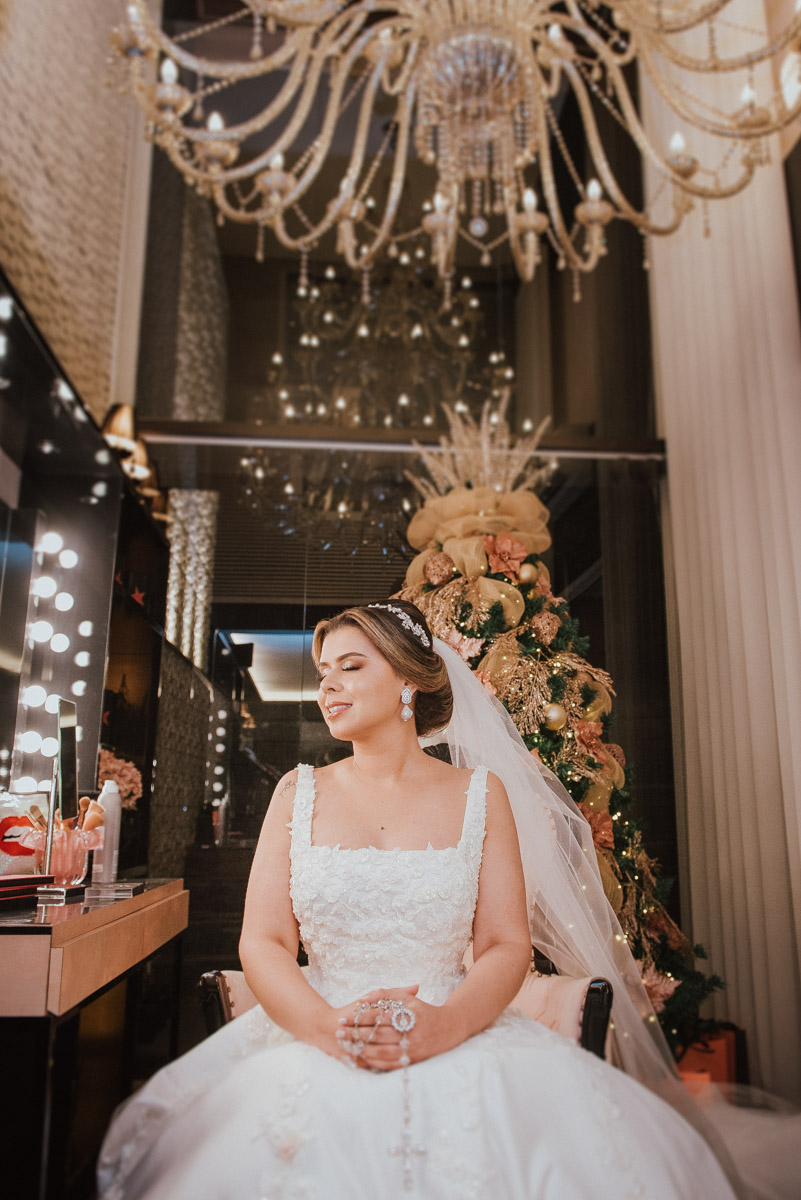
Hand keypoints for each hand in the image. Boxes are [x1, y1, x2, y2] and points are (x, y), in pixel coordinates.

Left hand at [335, 986, 463, 1071]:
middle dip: (356, 1033)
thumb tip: (362, 999)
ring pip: (382, 1051)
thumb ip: (384, 994)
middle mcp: (412, 1032)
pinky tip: (362, 1057)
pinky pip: (390, 1063)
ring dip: (362, 1049)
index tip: (343, 1018)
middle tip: (339, 1032)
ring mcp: (413, 1048)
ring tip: (346, 1045)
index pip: (379, 1015)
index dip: (359, 1017)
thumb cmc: (423, 1010)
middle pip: (378, 1034)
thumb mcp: (406, 998)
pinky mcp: (413, 1061)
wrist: (449, 1028)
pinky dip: (374, 1061)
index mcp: (409, 1014)